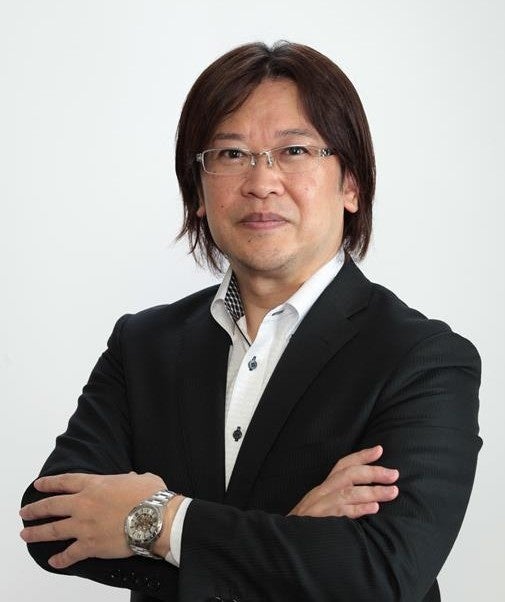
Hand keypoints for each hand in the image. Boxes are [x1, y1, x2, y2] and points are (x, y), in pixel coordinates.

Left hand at [19, 472, 166, 568]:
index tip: (39, 485)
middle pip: (52, 505)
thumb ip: (130, 478)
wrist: (155, 518)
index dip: (50, 483)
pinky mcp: (90, 545)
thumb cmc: (151, 497)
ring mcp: (84, 525)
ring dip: (36, 532)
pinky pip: (69, 554)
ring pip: (53, 529)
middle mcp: (84, 503)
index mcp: (96, 484)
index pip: (66, 482)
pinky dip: (60, 560)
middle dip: (36, 509)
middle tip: (25, 512)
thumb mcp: (141, 478)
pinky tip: (53, 562)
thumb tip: (131, 478)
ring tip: (26, 534)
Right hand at [288, 445, 398, 517]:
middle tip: (394, 474)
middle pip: (348, 474)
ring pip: (348, 492)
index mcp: (323, 488)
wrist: (284, 541)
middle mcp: (321, 492)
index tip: (379, 450)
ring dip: (373, 490)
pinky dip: (359, 508)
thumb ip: (338, 500)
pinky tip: (374, 508)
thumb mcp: (320, 508)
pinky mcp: (322, 520)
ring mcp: (321, 506)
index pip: (342, 465)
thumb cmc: (306, 526)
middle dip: (373, 471)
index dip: (361, 456)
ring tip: (393, 492)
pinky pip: (342, 512)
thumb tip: (366, 498)